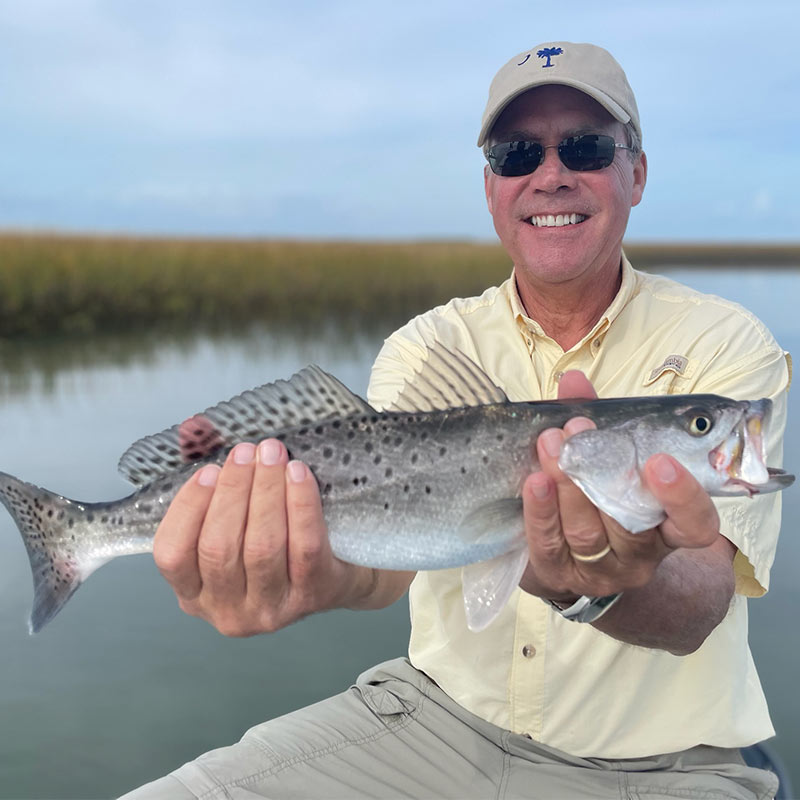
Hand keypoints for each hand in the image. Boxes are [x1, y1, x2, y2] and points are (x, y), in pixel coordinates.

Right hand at [152, 439, 363, 636]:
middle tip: (246, 451)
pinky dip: (300, 504)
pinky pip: (304, 545)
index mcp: (195, 595)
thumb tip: (193, 427)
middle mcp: (227, 612)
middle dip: (233, 491)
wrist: (339, 575)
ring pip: (262, 546)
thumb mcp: (235, 525)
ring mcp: (270, 610)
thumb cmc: (276, 543)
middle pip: (220, 547)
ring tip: (272, 454)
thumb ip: (209, 483)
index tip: (208, 470)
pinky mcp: (311, 596)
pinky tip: (299, 474)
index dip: (188, 508)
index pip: (172, 554)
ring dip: (266, 491)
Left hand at [519, 371, 719, 601]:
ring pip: (587, 532)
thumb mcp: (607, 459)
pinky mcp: (561, 574)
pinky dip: (541, 511)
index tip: (659, 460)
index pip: (694, 523)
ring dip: (567, 485)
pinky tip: (534, 482)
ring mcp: (601, 569)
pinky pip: (550, 545)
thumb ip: (596, 421)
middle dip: (602, 470)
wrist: (569, 556)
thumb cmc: (597, 493)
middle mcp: (641, 553)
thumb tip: (572, 380)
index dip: (683, 496)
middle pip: (629, 520)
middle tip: (578, 430)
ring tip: (550, 445)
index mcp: (667, 524)